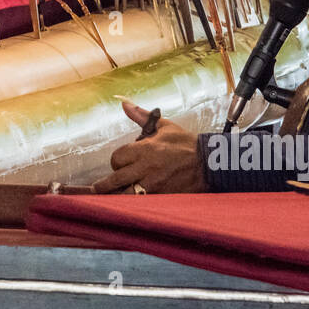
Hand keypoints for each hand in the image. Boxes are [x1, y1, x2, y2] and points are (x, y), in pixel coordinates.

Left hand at [92, 101, 208, 193]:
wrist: (209, 162)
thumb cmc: (185, 143)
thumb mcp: (164, 126)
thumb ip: (141, 116)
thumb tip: (123, 102)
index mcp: (145, 149)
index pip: (117, 158)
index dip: (116, 161)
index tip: (120, 163)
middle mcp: (146, 168)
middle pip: (115, 179)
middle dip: (105, 184)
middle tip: (98, 187)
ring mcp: (154, 184)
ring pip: (125, 195)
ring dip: (116, 196)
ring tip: (108, 198)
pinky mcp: (161, 197)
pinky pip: (140, 203)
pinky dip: (132, 204)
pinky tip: (127, 205)